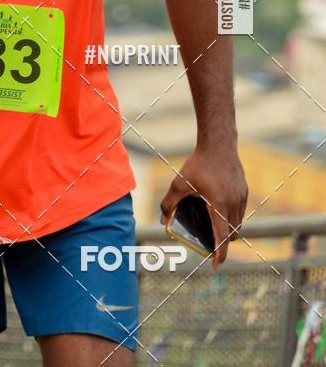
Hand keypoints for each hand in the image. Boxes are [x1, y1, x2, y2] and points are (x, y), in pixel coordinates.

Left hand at [159, 145, 247, 270]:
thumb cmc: (199, 163)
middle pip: (232, 233)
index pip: (222, 236)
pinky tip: (220, 210)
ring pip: (239, 223)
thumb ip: (170, 203)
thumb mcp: (180, 183)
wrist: (219, 143)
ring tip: (215, 229)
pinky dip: (232, 216)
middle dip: (223, 242)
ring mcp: (241, 197)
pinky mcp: (244, 190)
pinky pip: (241, 211)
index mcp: (219, 205)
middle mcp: (234, 203)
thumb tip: (163, 221)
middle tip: (211, 245)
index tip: (217, 266)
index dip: (220, 254)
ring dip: (229, 230)